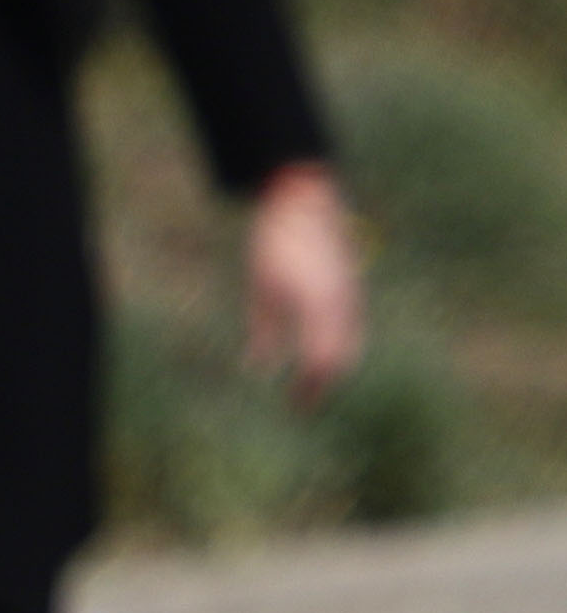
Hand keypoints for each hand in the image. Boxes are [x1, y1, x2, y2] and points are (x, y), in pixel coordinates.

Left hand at [247, 163, 363, 411]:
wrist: (305, 204)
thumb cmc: (276, 243)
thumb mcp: (263, 286)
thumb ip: (266, 329)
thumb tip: (259, 371)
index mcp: (318, 306)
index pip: (322, 361)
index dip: (311, 389)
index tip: (296, 408)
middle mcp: (342, 305)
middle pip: (342, 359)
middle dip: (324, 385)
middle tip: (302, 405)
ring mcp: (352, 297)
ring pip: (351, 346)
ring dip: (333, 369)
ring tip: (310, 387)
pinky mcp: (353, 291)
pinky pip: (353, 329)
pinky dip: (341, 350)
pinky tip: (321, 359)